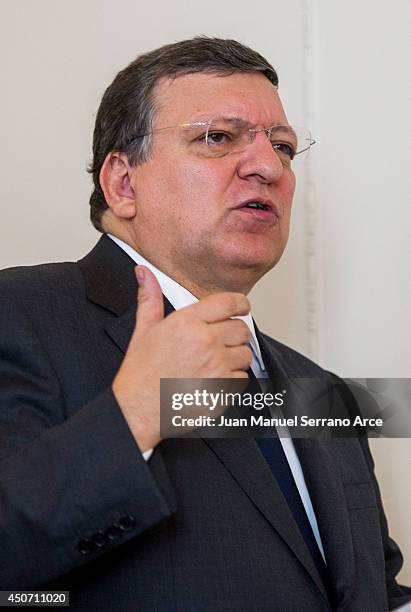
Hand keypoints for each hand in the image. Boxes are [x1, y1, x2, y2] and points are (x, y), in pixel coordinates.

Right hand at [112, 266, 251, 450]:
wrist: (139, 408)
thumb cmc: (141, 372)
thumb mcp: (144, 329)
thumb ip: (150, 298)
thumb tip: (144, 273)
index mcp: (188, 322)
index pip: (230, 303)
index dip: (241, 304)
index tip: (242, 308)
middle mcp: (206, 342)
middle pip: (242, 329)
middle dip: (234, 334)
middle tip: (220, 342)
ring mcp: (216, 366)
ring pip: (246, 354)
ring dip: (235, 357)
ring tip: (215, 362)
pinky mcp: (222, 389)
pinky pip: (242, 378)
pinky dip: (232, 379)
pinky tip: (213, 379)